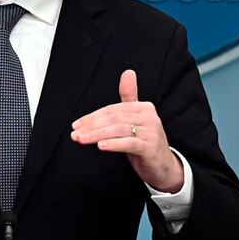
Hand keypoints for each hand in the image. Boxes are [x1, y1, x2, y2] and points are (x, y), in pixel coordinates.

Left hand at [70, 69, 183, 193]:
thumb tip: (127, 72)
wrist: (163, 167)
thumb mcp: (135, 121)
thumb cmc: (145, 143)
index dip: (92, 117)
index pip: (112, 110)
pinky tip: (100, 146)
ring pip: (118, 130)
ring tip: (81, 139)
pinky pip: (128, 143)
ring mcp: (151, 132)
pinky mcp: (151, 147)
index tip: (76, 125)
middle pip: (114, 119)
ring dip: (96, 135)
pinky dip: (113, 144)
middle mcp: (149, 117)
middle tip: (75, 134)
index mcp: (144, 108)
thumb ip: (129, 98)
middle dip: (91, 126)